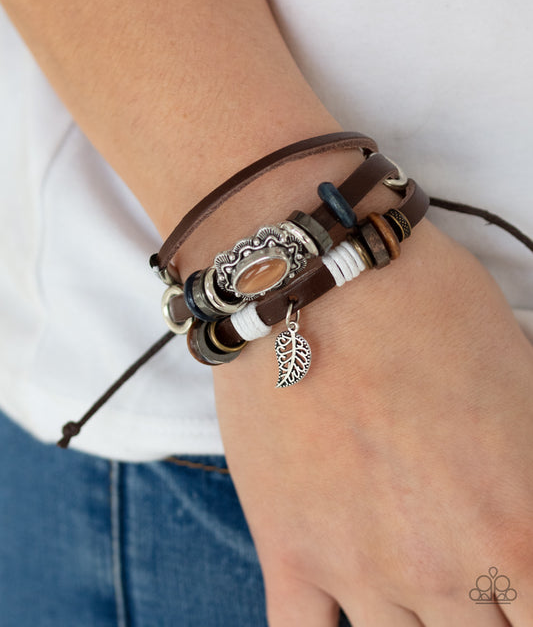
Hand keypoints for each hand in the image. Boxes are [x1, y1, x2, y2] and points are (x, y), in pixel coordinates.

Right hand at [213, 219, 532, 625]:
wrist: (313, 273)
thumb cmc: (427, 304)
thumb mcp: (526, 382)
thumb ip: (530, 464)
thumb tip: (523, 509)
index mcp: (519, 528)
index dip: (529, 599)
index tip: (515, 579)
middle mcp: (445, 569)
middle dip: (484, 609)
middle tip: (461, 560)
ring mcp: (359, 569)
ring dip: (417, 621)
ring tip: (414, 567)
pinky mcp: (288, 549)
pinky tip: (348, 613)